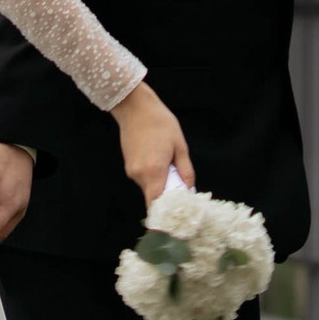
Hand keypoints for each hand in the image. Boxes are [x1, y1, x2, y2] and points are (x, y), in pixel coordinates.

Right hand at [116, 83, 193, 204]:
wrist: (135, 106)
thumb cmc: (160, 122)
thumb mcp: (180, 145)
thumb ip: (186, 171)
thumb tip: (190, 190)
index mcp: (154, 171)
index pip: (157, 204)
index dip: (167, 212)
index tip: (178, 213)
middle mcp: (139, 174)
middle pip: (153, 197)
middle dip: (167, 197)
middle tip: (181, 188)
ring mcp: (131, 170)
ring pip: (148, 187)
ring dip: (160, 184)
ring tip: (171, 168)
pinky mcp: (128, 165)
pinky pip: (143, 178)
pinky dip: (153, 176)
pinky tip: (160, 161)